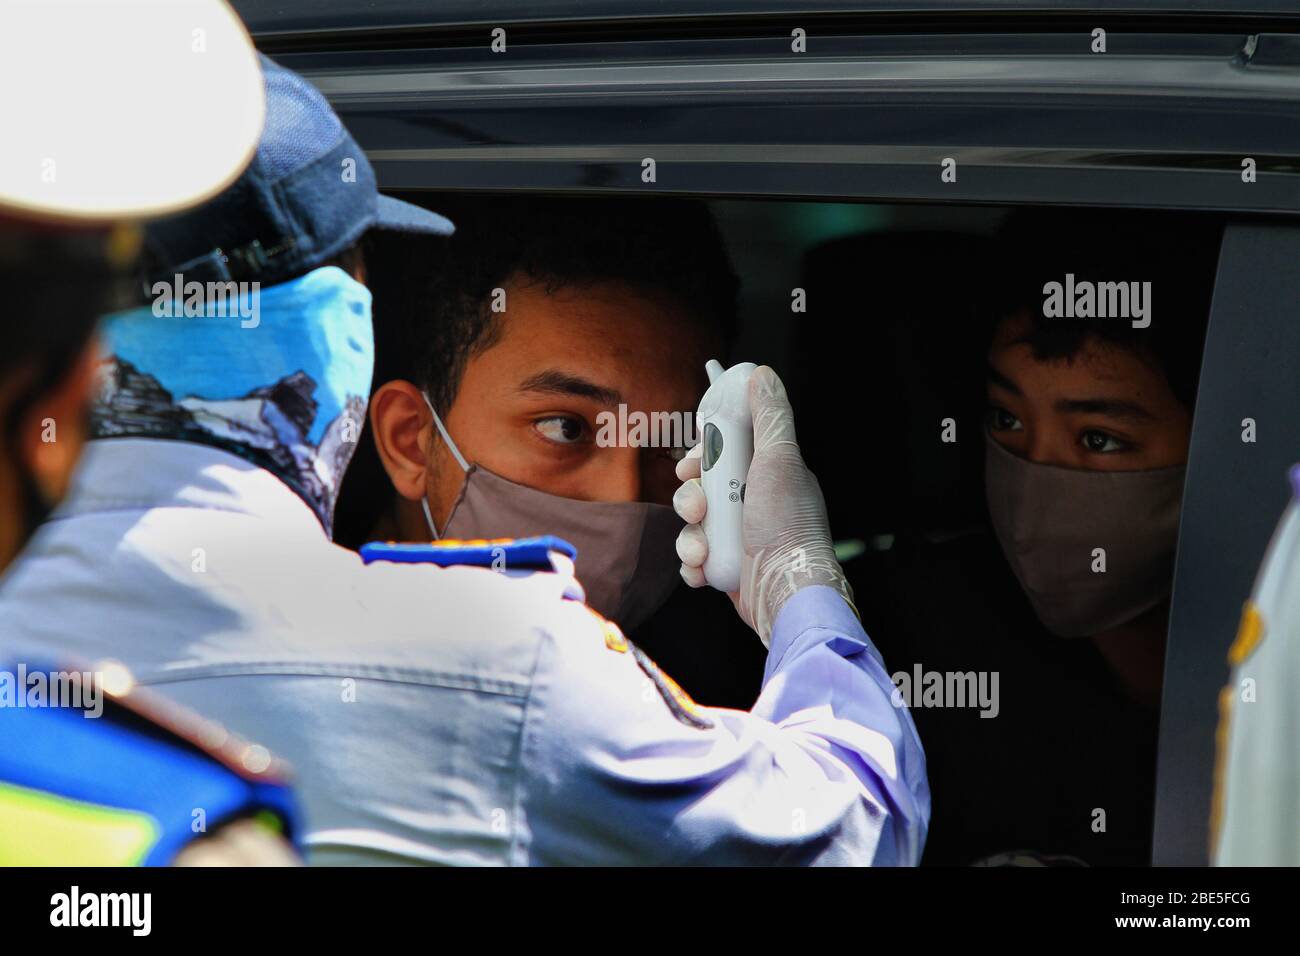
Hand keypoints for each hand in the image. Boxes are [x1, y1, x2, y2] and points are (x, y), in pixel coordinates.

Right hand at [673, 365, 852, 645]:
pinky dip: (694, 564)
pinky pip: (694, 559)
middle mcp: (753, 505)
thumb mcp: (780, 460)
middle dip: (689, 498)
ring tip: (702, 549)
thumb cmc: (788, 526)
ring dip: (689, 536)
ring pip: (693, 525)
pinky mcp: (727, 568)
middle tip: (697, 506)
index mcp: (768, 477)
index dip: (702, 454)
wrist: (786, 592)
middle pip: (700, 488)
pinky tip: (704, 569)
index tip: (692, 460)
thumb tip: (761, 374)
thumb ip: (770, 417)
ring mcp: (738, 538)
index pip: (725, 453)